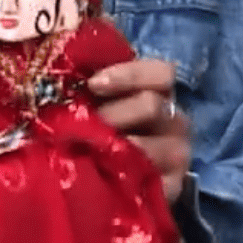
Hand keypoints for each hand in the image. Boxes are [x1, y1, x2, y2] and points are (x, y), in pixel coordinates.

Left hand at [89, 58, 189, 203]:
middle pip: (152, 105)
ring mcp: (177, 155)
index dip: (129, 75)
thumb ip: (88, 80)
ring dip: (114, 148)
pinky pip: (153, 179)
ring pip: (151, 145)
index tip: (93, 84)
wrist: (89, 193)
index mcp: (156, 92)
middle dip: (111, 114)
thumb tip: (65, 49)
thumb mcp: (87, 102)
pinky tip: (103, 176)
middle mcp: (173, 120)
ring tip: (87, 154)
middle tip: (81, 126)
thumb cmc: (87, 136)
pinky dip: (125, 176)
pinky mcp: (173, 188)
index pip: (161, 73)